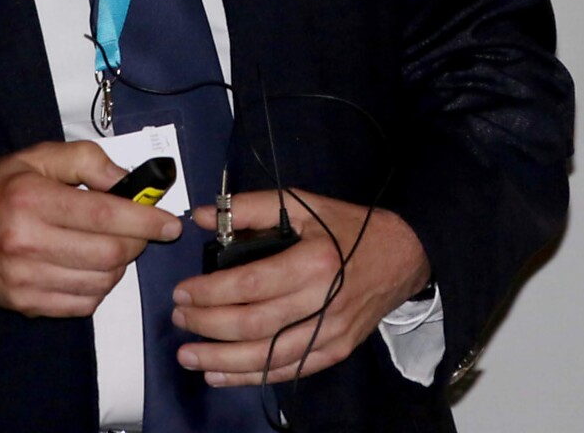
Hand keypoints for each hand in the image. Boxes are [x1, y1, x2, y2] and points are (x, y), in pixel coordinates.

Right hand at [0, 140, 181, 317]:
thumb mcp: (36, 156)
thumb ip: (85, 159)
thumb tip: (126, 180)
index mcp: (32, 199)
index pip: (104, 215)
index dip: (146, 220)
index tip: (171, 222)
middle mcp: (28, 242)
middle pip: (110, 253)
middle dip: (137, 242)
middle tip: (139, 230)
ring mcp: (26, 279)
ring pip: (102, 282)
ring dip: (119, 265)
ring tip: (110, 246)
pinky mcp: (26, 305)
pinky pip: (84, 304)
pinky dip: (100, 288)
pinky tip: (90, 267)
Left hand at [170, 190, 430, 385]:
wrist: (404, 255)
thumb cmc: (350, 228)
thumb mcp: (305, 205)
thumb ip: (253, 208)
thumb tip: (201, 217)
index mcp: (313, 262)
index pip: (250, 285)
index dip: (210, 293)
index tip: (182, 293)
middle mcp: (322, 301)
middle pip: (254, 324)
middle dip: (208, 325)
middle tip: (179, 320)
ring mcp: (330, 332)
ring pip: (268, 356)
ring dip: (222, 360)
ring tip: (188, 355)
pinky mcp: (335, 350)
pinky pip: (288, 370)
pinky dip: (251, 377)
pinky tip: (221, 374)